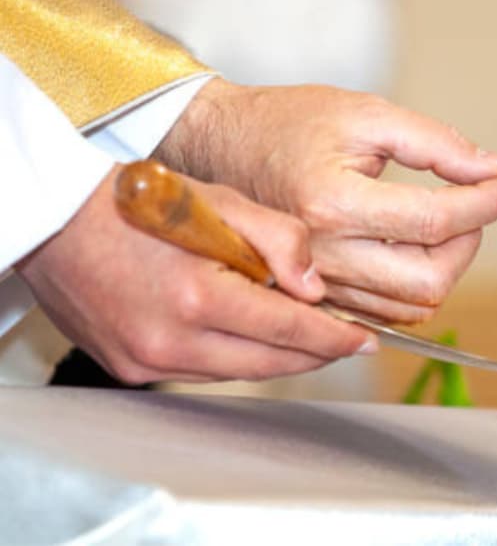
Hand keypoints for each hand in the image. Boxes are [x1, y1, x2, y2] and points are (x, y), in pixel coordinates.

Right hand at [17, 164, 376, 383]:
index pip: (289, 330)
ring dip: (278, 357)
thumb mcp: (221, 201)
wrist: (56, 217)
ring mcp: (145, 359)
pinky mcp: (128, 367)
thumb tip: (316, 287)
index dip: (334, 338)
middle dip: (316, 353)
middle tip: (348, 340)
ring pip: (239, 372)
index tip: (363, 339)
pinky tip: (254, 334)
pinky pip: (203, 372)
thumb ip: (280, 239)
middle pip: (270, 362)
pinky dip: (235, 357)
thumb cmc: (137, 202)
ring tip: (309, 336)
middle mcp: (170, 338)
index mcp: (197, 294)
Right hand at [157, 78, 496, 324]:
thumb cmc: (289, 123)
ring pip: (413, 305)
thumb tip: (493, 169)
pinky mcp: (318, 296)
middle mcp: (324, 254)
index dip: (486, 204)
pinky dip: (415, 283)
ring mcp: (318, 282)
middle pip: (430, 281)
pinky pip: (386, 312)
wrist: (223, 145)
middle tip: (475, 205)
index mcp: (333, 203)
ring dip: (446, 264)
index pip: (436, 222)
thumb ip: (436, 143)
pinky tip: (414, 244)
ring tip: (443, 219)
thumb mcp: (367, 113)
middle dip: (469, 243)